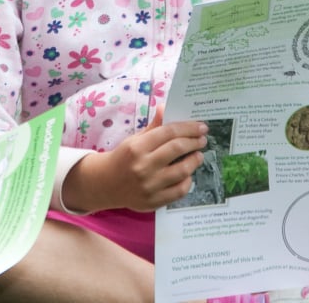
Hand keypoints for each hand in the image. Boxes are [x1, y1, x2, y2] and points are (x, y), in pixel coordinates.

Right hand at [65, 105, 206, 212]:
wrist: (106, 184)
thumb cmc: (124, 158)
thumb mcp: (135, 139)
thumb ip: (154, 126)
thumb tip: (166, 107)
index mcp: (137, 147)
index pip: (169, 132)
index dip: (188, 128)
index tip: (201, 127)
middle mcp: (143, 166)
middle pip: (177, 149)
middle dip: (194, 142)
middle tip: (202, 139)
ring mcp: (149, 185)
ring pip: (182, 171)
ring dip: (194, 161)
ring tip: (198, 155)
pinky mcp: (153, 201)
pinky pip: (179, 191)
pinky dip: (187, 181)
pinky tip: (188, 174)